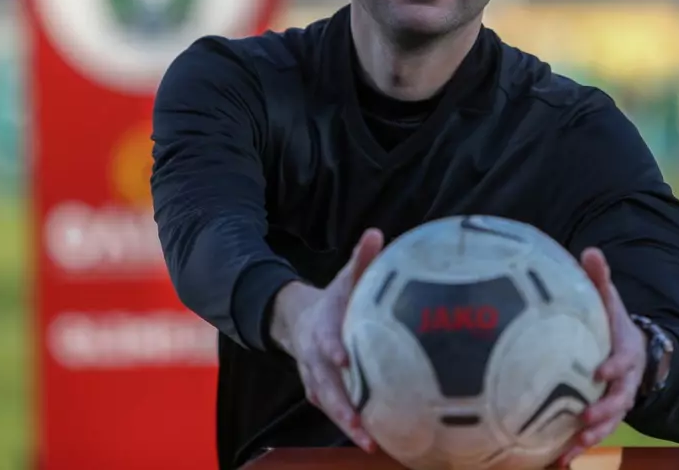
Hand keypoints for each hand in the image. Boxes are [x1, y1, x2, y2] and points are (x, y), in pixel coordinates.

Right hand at [269, 228, 384, 452]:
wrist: (299, 322)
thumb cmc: (333, 301)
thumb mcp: (343, 280)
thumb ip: (360, 260)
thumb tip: (376, 232)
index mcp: (322, 331)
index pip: (327, 343)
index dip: (335, 352)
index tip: (347, 361)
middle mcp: (317, 361)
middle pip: (327, 388)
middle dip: (343, 408)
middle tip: (363, 426)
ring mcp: (317, 381)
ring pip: (331, 407)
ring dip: (349, 426)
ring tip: (373, 445)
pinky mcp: (322, 395)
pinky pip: (337, 413)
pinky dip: (353, 429)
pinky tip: (379, 443)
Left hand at [557, 247, 646, 466]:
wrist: (636, 352)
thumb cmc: (614, 324)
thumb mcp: (610, 300)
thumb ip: (600, 278)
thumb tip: (590, 251)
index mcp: (625, 353)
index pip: (623, 361)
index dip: (614, 367)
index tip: (599, 371)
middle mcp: (624, 383)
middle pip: (618, 400)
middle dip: (604, 411)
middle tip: (585, 418)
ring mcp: (615, 402)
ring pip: (607, 423)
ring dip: (591, 437)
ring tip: (573, 449)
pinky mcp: (602, 416)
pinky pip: (590, 434)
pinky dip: (576, 449)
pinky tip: (557, 462)